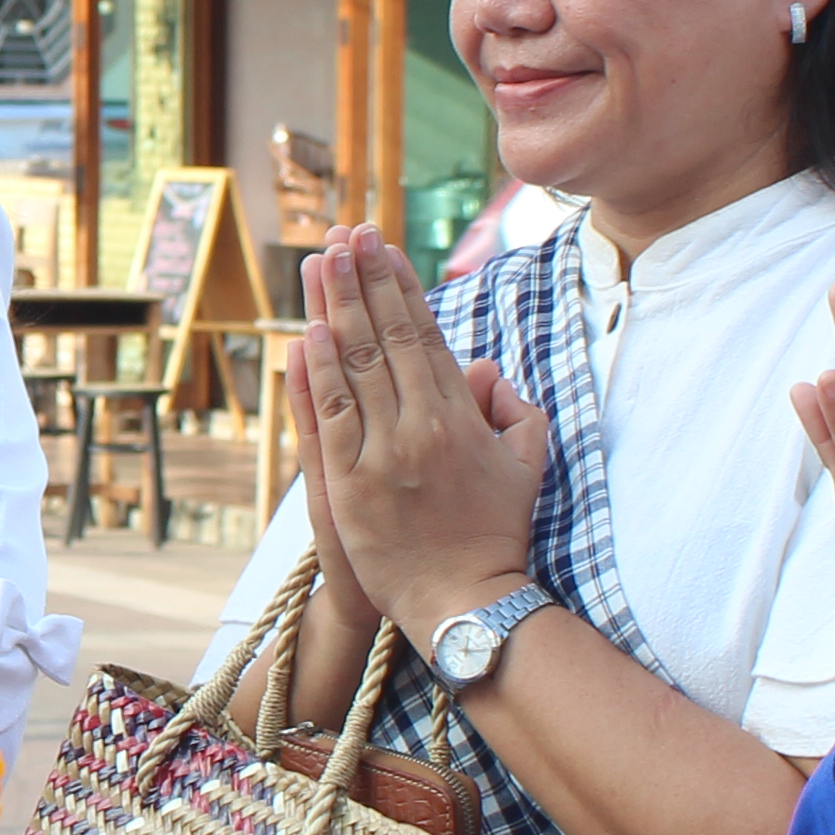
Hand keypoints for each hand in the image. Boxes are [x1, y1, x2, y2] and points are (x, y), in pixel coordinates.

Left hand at [297, 227, 551, 645]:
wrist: (466, 601)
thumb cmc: (495, 533)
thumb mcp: (525, 465)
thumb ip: (513, 410)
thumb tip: (484, 367)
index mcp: (460, 418)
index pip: (424, 336)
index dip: (402, 287)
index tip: (384, 247)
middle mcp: (421, 428)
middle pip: (385, 339)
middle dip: (365, 280)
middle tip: (348, 233)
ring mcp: (382, 456)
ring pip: (354, 368)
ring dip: (336, 309)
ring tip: (322, 262)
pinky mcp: (348, 487)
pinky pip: (330, 418)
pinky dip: (318, 373)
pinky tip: (310, 331)